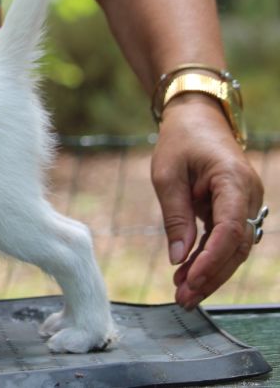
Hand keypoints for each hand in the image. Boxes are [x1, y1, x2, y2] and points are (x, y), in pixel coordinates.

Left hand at [151, 95, 264, 308]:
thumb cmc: (180, 141)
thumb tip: (179, 258)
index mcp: (234, 182)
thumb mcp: (167, 174)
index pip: (231, 229)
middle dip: (210, 275)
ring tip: (183, 294)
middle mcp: (248, 196)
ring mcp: (246, 204)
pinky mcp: (236, 209)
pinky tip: (187, 275)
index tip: (190, 279)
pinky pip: (226, 240)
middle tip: (184, 298)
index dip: (212, 258)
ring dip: (209, 272)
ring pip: (234, 248)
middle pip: (236, 246)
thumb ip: (175, 216)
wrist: (196, 118)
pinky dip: (208, 258)